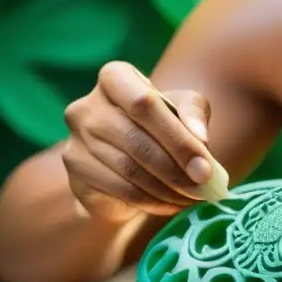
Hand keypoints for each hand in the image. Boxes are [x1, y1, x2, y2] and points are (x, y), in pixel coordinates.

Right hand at [60, 61, 220, 223]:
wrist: (123, 161)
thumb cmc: (158, 125)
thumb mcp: (182, 109)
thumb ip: (193, 114)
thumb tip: (200, 138)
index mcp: (115, 77)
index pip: (144, 103)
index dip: (177, 137)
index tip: (205, 165)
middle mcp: (87, 105)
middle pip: (137, 140)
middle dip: (177, 168)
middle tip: (203, 186)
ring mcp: (76, 138)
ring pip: (129, 169)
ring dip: (167, 188)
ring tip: (193, 197)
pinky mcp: (75, 169)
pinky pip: (120, 189)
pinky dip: (152, 201)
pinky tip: (171, 204)